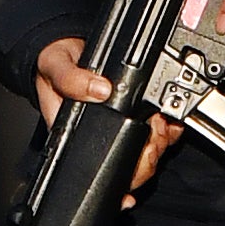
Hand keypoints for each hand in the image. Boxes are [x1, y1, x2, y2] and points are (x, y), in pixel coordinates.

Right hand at [34, 30, 174, 191]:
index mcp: (74, 134)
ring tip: (158, 121)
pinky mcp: (133, 116)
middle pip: (128, 166)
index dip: (120, 176)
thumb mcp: (56, 67)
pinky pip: (157, 133)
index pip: (98, 164)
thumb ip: (71, 79)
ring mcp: (117, 128)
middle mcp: (98, 136)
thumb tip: (99, 90)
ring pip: (146, 153)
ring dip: (160, 142)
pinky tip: (167, 120)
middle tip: (153, 131)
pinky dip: (169, 130)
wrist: (68, 48)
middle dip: (148, 156)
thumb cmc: (55, 65)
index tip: (134, 177)